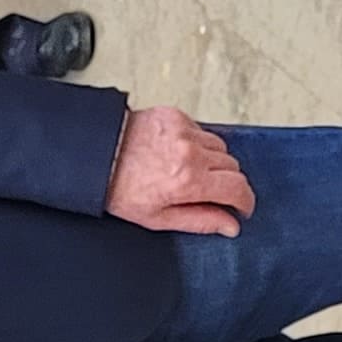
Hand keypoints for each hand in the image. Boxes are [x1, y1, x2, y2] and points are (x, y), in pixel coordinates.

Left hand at [104, 107, 251, 235]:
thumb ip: (201, 221)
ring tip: (192, 173)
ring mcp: (184, 131)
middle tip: (212, 193)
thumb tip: (230, 226)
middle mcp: (191, 153)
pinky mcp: (175, 116)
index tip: (241, 207)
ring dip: (214, 162)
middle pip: (234, 167)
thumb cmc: (120, 189)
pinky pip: (202, 131)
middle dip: (227, 183)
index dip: (245, 201)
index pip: (238, 188)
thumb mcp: (159, 218)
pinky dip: (198, 144)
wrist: (96, 156)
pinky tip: (179, 154)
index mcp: (189, 181)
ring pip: (221, 147)